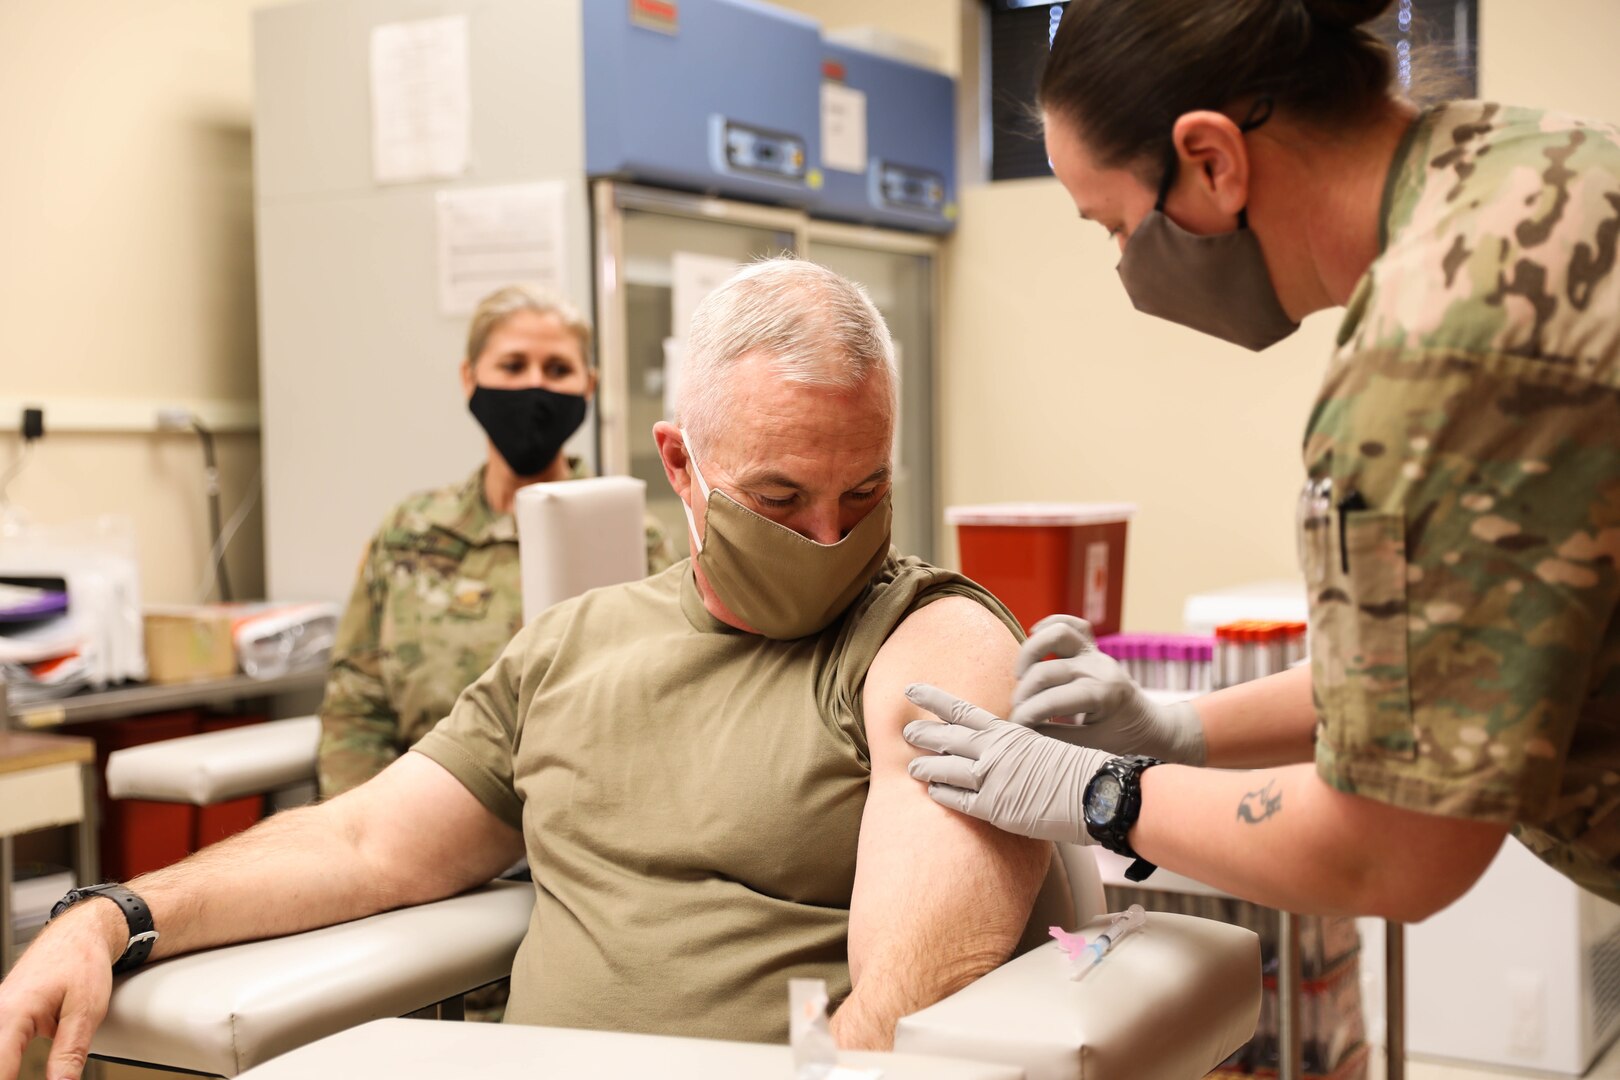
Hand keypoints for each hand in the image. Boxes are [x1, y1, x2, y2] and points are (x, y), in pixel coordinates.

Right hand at [0, 900, 121, 1079]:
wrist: (80, 934)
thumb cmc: (83, 961)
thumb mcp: (86, 1011)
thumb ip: (70, 1052)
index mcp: (11, 1014)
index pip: (0, 1069)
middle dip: (9, 1073)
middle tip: (54, 1075)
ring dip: (9, 1068)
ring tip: (44, 1070)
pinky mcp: (1, 1018)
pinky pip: (0, 1046)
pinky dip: (7, 1062)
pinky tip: (16, 1069)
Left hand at [902, 683, 1112, 844]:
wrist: (1096, 792)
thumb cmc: (1074, 769)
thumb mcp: (1040, 744)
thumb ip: (1014, 743)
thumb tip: (995, 743)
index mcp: (1007, 731)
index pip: (961, 709)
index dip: (933, 698)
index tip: (911, 689)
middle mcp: (995, 751)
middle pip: (946, 738)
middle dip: (923, 733)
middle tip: (906, 730)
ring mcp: (993, 779)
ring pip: (946, 769)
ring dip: (925, 768)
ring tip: (911, 768)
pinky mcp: (996, 808)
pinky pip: (960, 800)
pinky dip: (944, 794)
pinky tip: (934, 792)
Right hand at [1009, 614, 1205, 765]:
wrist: (1150, 725)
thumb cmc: (1123, 739)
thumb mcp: (1092, 746)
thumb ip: (1056, 738)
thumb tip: (1020, 732)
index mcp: (1104, 694)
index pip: (1052, 700)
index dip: (1026, 715)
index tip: (1013, 728)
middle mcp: (1099, 668)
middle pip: (1046, 671)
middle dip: (1023, 694)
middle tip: (1014, 711)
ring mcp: (1097, 654)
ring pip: (1058, 633)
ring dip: (1031, 651)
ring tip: (1020, 675)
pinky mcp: (1093, 648)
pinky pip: (1072, 623)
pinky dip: (1050, 624)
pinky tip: (1033, 635)